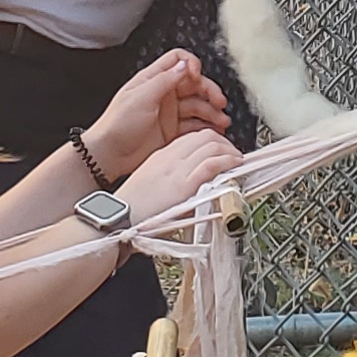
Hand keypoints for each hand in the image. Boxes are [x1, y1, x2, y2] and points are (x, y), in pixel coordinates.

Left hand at [81, 49, 228, 176]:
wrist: (109, 154)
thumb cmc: (117, 125)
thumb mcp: (141, 96)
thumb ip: (165, 80)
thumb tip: (184, 65)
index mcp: (153, 80)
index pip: (178, 61)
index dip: (191, 65)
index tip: (198, 76)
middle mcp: (163, 94)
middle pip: (194, 85)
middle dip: (209, 91)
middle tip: (219, 102)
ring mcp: (169, 113)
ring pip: (198, 106)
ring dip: (212, 112)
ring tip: (222, 121)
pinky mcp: (172, 132)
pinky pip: (194, 126)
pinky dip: (207, 128)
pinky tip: (213, 131)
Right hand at [125, 126, 244, 219]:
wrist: (118, 219)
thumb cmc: (133, 208)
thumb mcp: (149, 183)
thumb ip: (169, 176)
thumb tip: (190, 179)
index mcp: (161, 157)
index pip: (192, 137)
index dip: (211, 140)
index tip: (220, 150)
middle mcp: (170, 159)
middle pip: (204, 137)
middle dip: (224, 143)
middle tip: (233, 154)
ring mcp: (177, 170)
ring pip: (211, 146)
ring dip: (230, 151)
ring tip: (237, 160)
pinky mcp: (183, 186)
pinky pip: (211, 164)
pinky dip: (227, 162)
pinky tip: (234, 165)